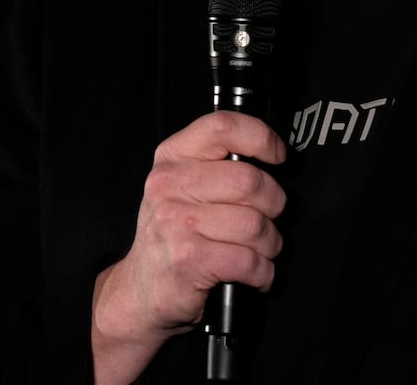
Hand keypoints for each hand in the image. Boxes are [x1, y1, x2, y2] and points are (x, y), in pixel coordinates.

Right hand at [89, 110, 287, 382]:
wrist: (139, 290)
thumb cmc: (171, 235)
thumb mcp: (182, 186)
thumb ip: (216, 163)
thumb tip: (269, 152)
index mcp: (173, 157)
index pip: (223, 127)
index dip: (260, 137)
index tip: (277, 155)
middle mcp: (169, 185)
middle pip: (250, 180)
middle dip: (274, 204)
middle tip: (268, 218)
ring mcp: (176, 223)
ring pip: (255, 224)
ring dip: (270, 243)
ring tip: (259, 250)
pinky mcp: (188, 260)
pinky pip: (249, 261)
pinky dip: (263, 272)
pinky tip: (254, 274)